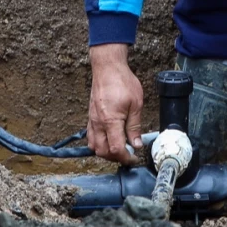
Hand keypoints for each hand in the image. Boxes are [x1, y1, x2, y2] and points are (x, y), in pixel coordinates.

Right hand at [87, 44, 143, 163]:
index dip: (126, 158)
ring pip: (94, 147)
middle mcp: (98, 123)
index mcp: (110, 121)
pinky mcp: (90, 117)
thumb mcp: (135, 104)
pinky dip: (99, 144)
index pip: (116, 149)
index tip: (134, 158)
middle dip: (116, 158)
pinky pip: (91, 137)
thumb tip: (136, 144)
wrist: (107, 68)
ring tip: (119, 149)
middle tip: (128, 155)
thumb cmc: (122, 82)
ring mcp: (92, 120)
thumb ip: (135, 126)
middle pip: (102, 152)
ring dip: (106, 152)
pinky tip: (109, 140)